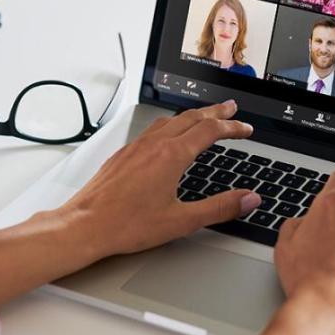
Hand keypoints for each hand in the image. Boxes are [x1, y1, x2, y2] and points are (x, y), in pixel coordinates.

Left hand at [59, 100, 259, 262]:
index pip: (210, 131)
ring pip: (170, 120)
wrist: (85, 225)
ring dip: (192, 115)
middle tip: (231, 108)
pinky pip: (152, 129)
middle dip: (215, 112)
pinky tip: (168, 134)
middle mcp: (154, 145)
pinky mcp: (123, 154)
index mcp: (171, 156)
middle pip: (191, 117)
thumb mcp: (182, 221)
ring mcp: (136, 146)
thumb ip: (220, 208)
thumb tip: (248, 199)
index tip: (246, 128)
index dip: (232, 127)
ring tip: (203, 116)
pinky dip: (170, 124)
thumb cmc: (126, 224)